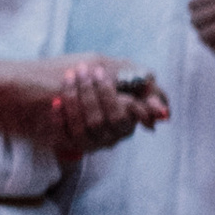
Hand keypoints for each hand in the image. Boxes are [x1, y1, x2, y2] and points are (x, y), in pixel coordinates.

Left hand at [42, 58, 168, 157]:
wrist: (52, 88)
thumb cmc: (96, 77)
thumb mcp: (123, 74)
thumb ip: (144, 87)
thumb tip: (163, 111)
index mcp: (128, 122)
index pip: (125, 113)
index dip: (110, 94)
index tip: (99, 71)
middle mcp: (111, 136)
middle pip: (104, 120)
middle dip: (91, 92)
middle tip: (81, 70)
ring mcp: (90, 142)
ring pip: (86, 127)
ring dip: (76, 100)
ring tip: (69, 77)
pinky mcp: (70, 144)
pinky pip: (66, 136)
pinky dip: (61, 118)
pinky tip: (57, 101)